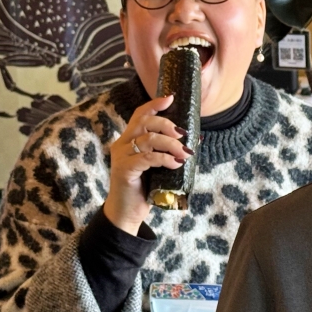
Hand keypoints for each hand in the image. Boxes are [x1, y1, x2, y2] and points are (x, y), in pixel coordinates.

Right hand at [102, 96, 193, 234]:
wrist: (126, 212)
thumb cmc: (142, 189)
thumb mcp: (155, 166)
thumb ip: (164, 152)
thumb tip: (190, 142)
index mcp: (128, 140)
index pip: (139, 115)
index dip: (154, 104)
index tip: (170, 98)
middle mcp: (121, 144)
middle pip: (144, 122)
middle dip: (166, 124)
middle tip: (182, 134)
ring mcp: (121, 156)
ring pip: (148, 139)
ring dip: (171, 144)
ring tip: (185, 153)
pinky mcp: (124, 169)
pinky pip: (147, 158)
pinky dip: (164, 159)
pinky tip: (175, 164)